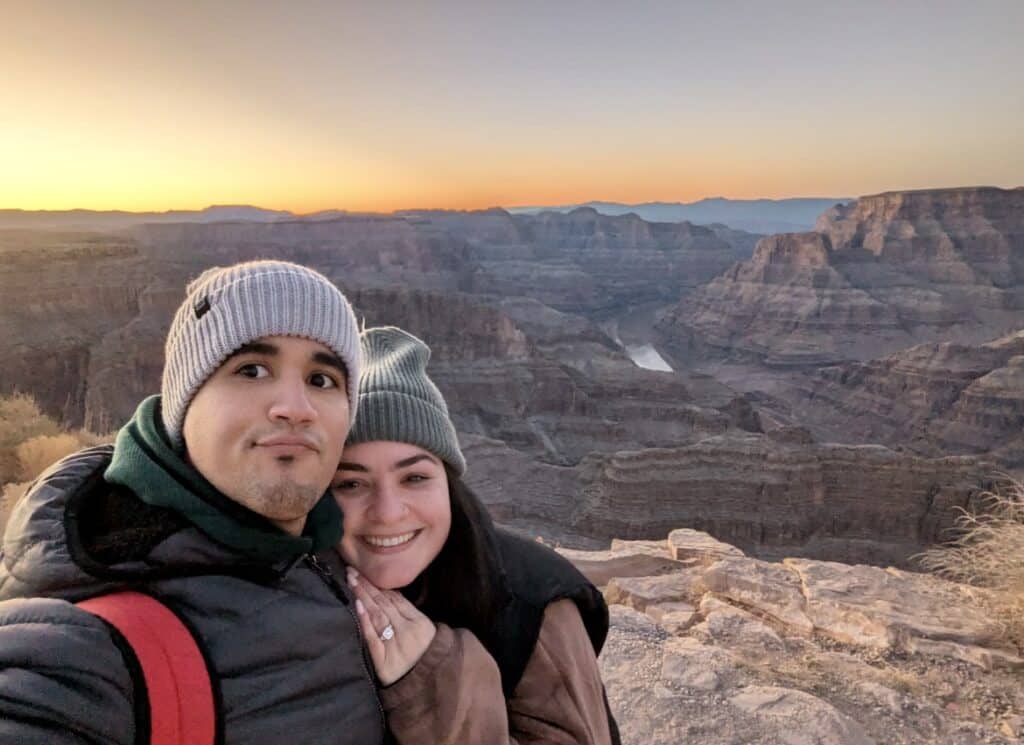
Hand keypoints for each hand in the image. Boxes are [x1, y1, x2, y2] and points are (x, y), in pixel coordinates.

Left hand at [346, 566, 436, 685]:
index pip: (395, 598)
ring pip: (377, 615)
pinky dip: (365, 621)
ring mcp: (396, 645)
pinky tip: (357, 606)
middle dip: (367, 586)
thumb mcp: (422, 630)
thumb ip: (407, 613)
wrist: (426, 684)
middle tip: (351, 571)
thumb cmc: (423, 655)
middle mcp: (407, 631)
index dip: (379, 584)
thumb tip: (387, 592)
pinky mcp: (384, 661)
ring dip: (363, 597)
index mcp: (418, 621)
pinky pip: (373, 638)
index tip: (365, 571)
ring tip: (351, 582)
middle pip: (384, 604)